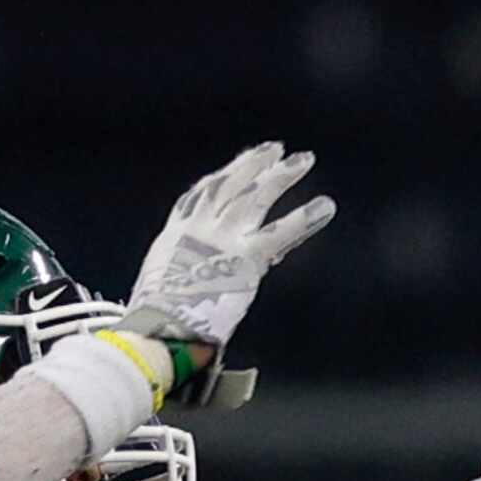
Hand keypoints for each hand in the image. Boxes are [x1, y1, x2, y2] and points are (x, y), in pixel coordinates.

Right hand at [119, 143, 334, 350]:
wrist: (160, 331)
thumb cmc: (154, 324)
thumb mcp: (156, 291)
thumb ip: (174, 281)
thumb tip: (177, 296)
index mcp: (174, 237)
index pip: (199, 197)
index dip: (220, 177)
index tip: (234, 165)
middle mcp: (200, 229)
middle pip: (231, 186)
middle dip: (253, 164)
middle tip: (275, 149)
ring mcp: (225, 239)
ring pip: (257, 197)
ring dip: (282, 176)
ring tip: (305, 159)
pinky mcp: (247, 257)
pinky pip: (281, 232)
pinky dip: (304, 218)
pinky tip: (326, 206)